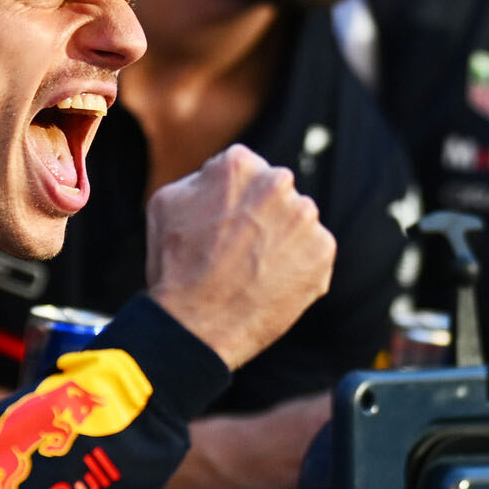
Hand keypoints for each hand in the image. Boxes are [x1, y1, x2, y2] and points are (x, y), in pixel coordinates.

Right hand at [143, 146, 336, 367]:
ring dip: (282, 239)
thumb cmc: (174, 265)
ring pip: (297, 222)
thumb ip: (200, 177)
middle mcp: (277, 182)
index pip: (246, 171)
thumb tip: (219, 174)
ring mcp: (304, 217)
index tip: (222, 225)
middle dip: (262, 214)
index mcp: (239, 163)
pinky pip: (314, 252)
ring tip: (253, 270)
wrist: (195, 325)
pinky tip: (270, 283)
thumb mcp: (166, 203)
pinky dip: (298, 266)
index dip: (231, 200)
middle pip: (275, 192)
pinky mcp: (323, 250)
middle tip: (239, 250)